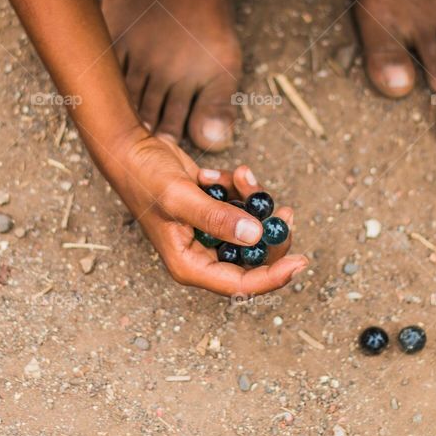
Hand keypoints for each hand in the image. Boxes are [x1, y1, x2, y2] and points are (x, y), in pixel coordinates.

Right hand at [108, 133, 307, 295]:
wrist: (133, 151)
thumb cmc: (145, 178)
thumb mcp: (180, 198)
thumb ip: (216, 218)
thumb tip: (254, 235)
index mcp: (191, 265)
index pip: (240, 284)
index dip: (273, 277)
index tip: (301, 261)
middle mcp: (203, 254)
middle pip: (253, 258)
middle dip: (270, 232)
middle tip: (284, 210)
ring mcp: (211, 232)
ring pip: (252, 227)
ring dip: (254, 200)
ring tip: (242, 175)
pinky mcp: (216, 211)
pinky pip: (243, 206)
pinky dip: (242, 188)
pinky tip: (226, 173)